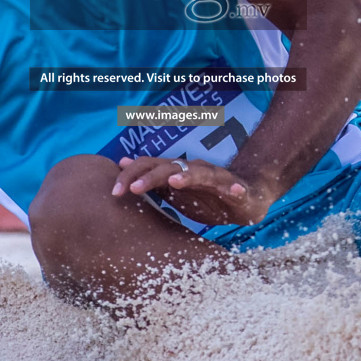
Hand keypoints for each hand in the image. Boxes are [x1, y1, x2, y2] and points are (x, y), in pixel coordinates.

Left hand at [111, 156, 274, 225]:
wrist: (247, 196)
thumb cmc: (207, 196)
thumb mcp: (175, 192)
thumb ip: (152, 179)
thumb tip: (123, 164)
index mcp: (177, 173)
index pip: (150, 168)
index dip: (131, 177)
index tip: (114, 192)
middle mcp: (195, 171)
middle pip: (169, 168)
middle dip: (150, 177)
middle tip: (132, 189)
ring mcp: (217, 179)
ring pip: (201, 174)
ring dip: (187, 176)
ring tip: (175, 182)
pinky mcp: (238, 190)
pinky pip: (237, 188)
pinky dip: (235, 188)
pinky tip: (235, 190)